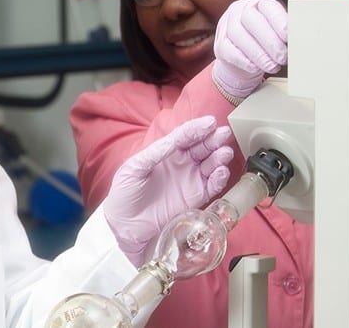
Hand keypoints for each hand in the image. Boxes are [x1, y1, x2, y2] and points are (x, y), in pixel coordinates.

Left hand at [104, 116, 233, 265]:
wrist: (125, 225)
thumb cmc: (124, 194)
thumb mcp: (134, 168)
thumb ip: (155, 153)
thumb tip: (174, 140)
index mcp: (165, 152)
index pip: (184, 136)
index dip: (196, 129)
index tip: (209, 123)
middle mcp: (181, 163)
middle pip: (201, 147)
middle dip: (213, 139)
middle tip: (223, 134)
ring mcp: (190, 180)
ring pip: (210, 164)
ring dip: (219, 157)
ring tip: (224, 152)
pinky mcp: (196, 198)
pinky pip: (212, 186)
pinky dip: (219, 178)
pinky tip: (221, 171)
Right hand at [212, 0, 287, 98]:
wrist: (243, 58)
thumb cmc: (264, 41)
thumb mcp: (276, 31)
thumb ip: (285, 31)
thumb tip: (302, 39)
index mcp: (257, 2)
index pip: (267, 6)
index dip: (278, 20)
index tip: (289, 36)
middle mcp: (238, 9)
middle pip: (251, 20)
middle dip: (269, 41)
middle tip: (283, 57)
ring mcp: (225, 25)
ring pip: (238, 35)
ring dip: (258, 54)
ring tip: (273, 66)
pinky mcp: (219, 44)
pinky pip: (229, 50)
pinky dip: (244, 61)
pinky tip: (256, 68)